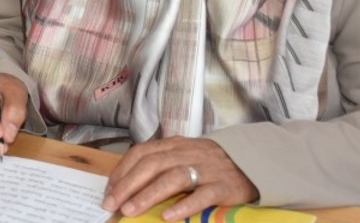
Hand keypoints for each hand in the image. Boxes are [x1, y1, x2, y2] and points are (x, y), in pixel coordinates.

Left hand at [101, 136, 257, 219]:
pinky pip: (202, 195)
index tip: (108, 190)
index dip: (122, 171)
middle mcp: (188, 153)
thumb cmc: (208, 164)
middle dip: (128, 184)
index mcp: (174, 145)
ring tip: (131, 209)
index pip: (141, 153)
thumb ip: (159, 165)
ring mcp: (206, 169)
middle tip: (112, 203)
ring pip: (173, 178)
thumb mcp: (182, 156)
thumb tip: (125, 186)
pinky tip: (168, 216)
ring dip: (149, 194)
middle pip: (153, 165)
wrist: (251, 163)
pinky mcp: (224, 186)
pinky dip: (184, 205)